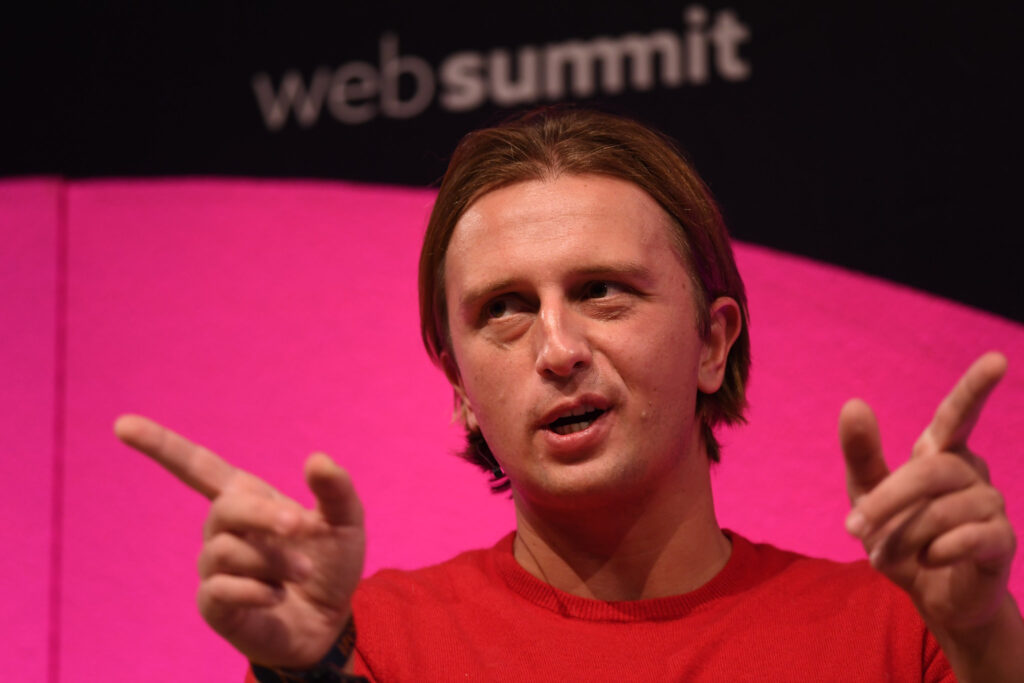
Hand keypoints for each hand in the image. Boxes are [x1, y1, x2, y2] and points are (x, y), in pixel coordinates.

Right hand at [114, 415, 364, 668]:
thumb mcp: (346, 523)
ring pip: (229, 550)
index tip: (123, 425)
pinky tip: (277, 596)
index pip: (196, 466)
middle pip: (226, 507)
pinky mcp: (213, 604)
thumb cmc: (330, 564)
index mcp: (247, 498)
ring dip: (275, 560)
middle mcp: (222, 528)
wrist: (330, 622)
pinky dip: (259, 590)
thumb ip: (336, 490)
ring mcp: (213, 567)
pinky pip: (222, 589)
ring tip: (300, 573)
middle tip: (300, 527)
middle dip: (266, 515)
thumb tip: (316, 459)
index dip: (161, 445)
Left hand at [839, 351, 1015, 632]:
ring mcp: (991, 506)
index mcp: (940, 454)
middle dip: (888, 500)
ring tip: (885, 556)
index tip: (997, 360)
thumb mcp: (867, 494)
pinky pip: (969, 537)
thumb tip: (854, 402)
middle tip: (852, 528)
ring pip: (942, 511)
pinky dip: (937, 551)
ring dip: (904, 537)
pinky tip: (928, 560)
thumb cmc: (899, 536)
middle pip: (931, 472)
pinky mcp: (1002, 541)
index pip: (958, 415)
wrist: (931, 595)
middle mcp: (971, 473)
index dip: (976, 388)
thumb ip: (861, 452)